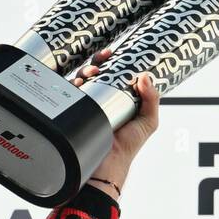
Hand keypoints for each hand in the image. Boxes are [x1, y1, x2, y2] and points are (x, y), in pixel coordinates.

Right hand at [71, 48, 159, 196]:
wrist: (106, 164)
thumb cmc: (128, 146)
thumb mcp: (147, 122)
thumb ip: (152, 99)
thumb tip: (145, 76)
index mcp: (118, 99)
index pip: (113, 74)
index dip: (111, 62)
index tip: (113, 54)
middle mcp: (100, 100)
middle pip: (94, 73)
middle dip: (96, 63)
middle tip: (100, 62)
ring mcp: (85, 105)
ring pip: (80, 80)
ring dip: (83, 71)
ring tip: (90, 74)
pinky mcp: (73, 112)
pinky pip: (67, 93)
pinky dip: (70, 84)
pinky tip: (77, 83)